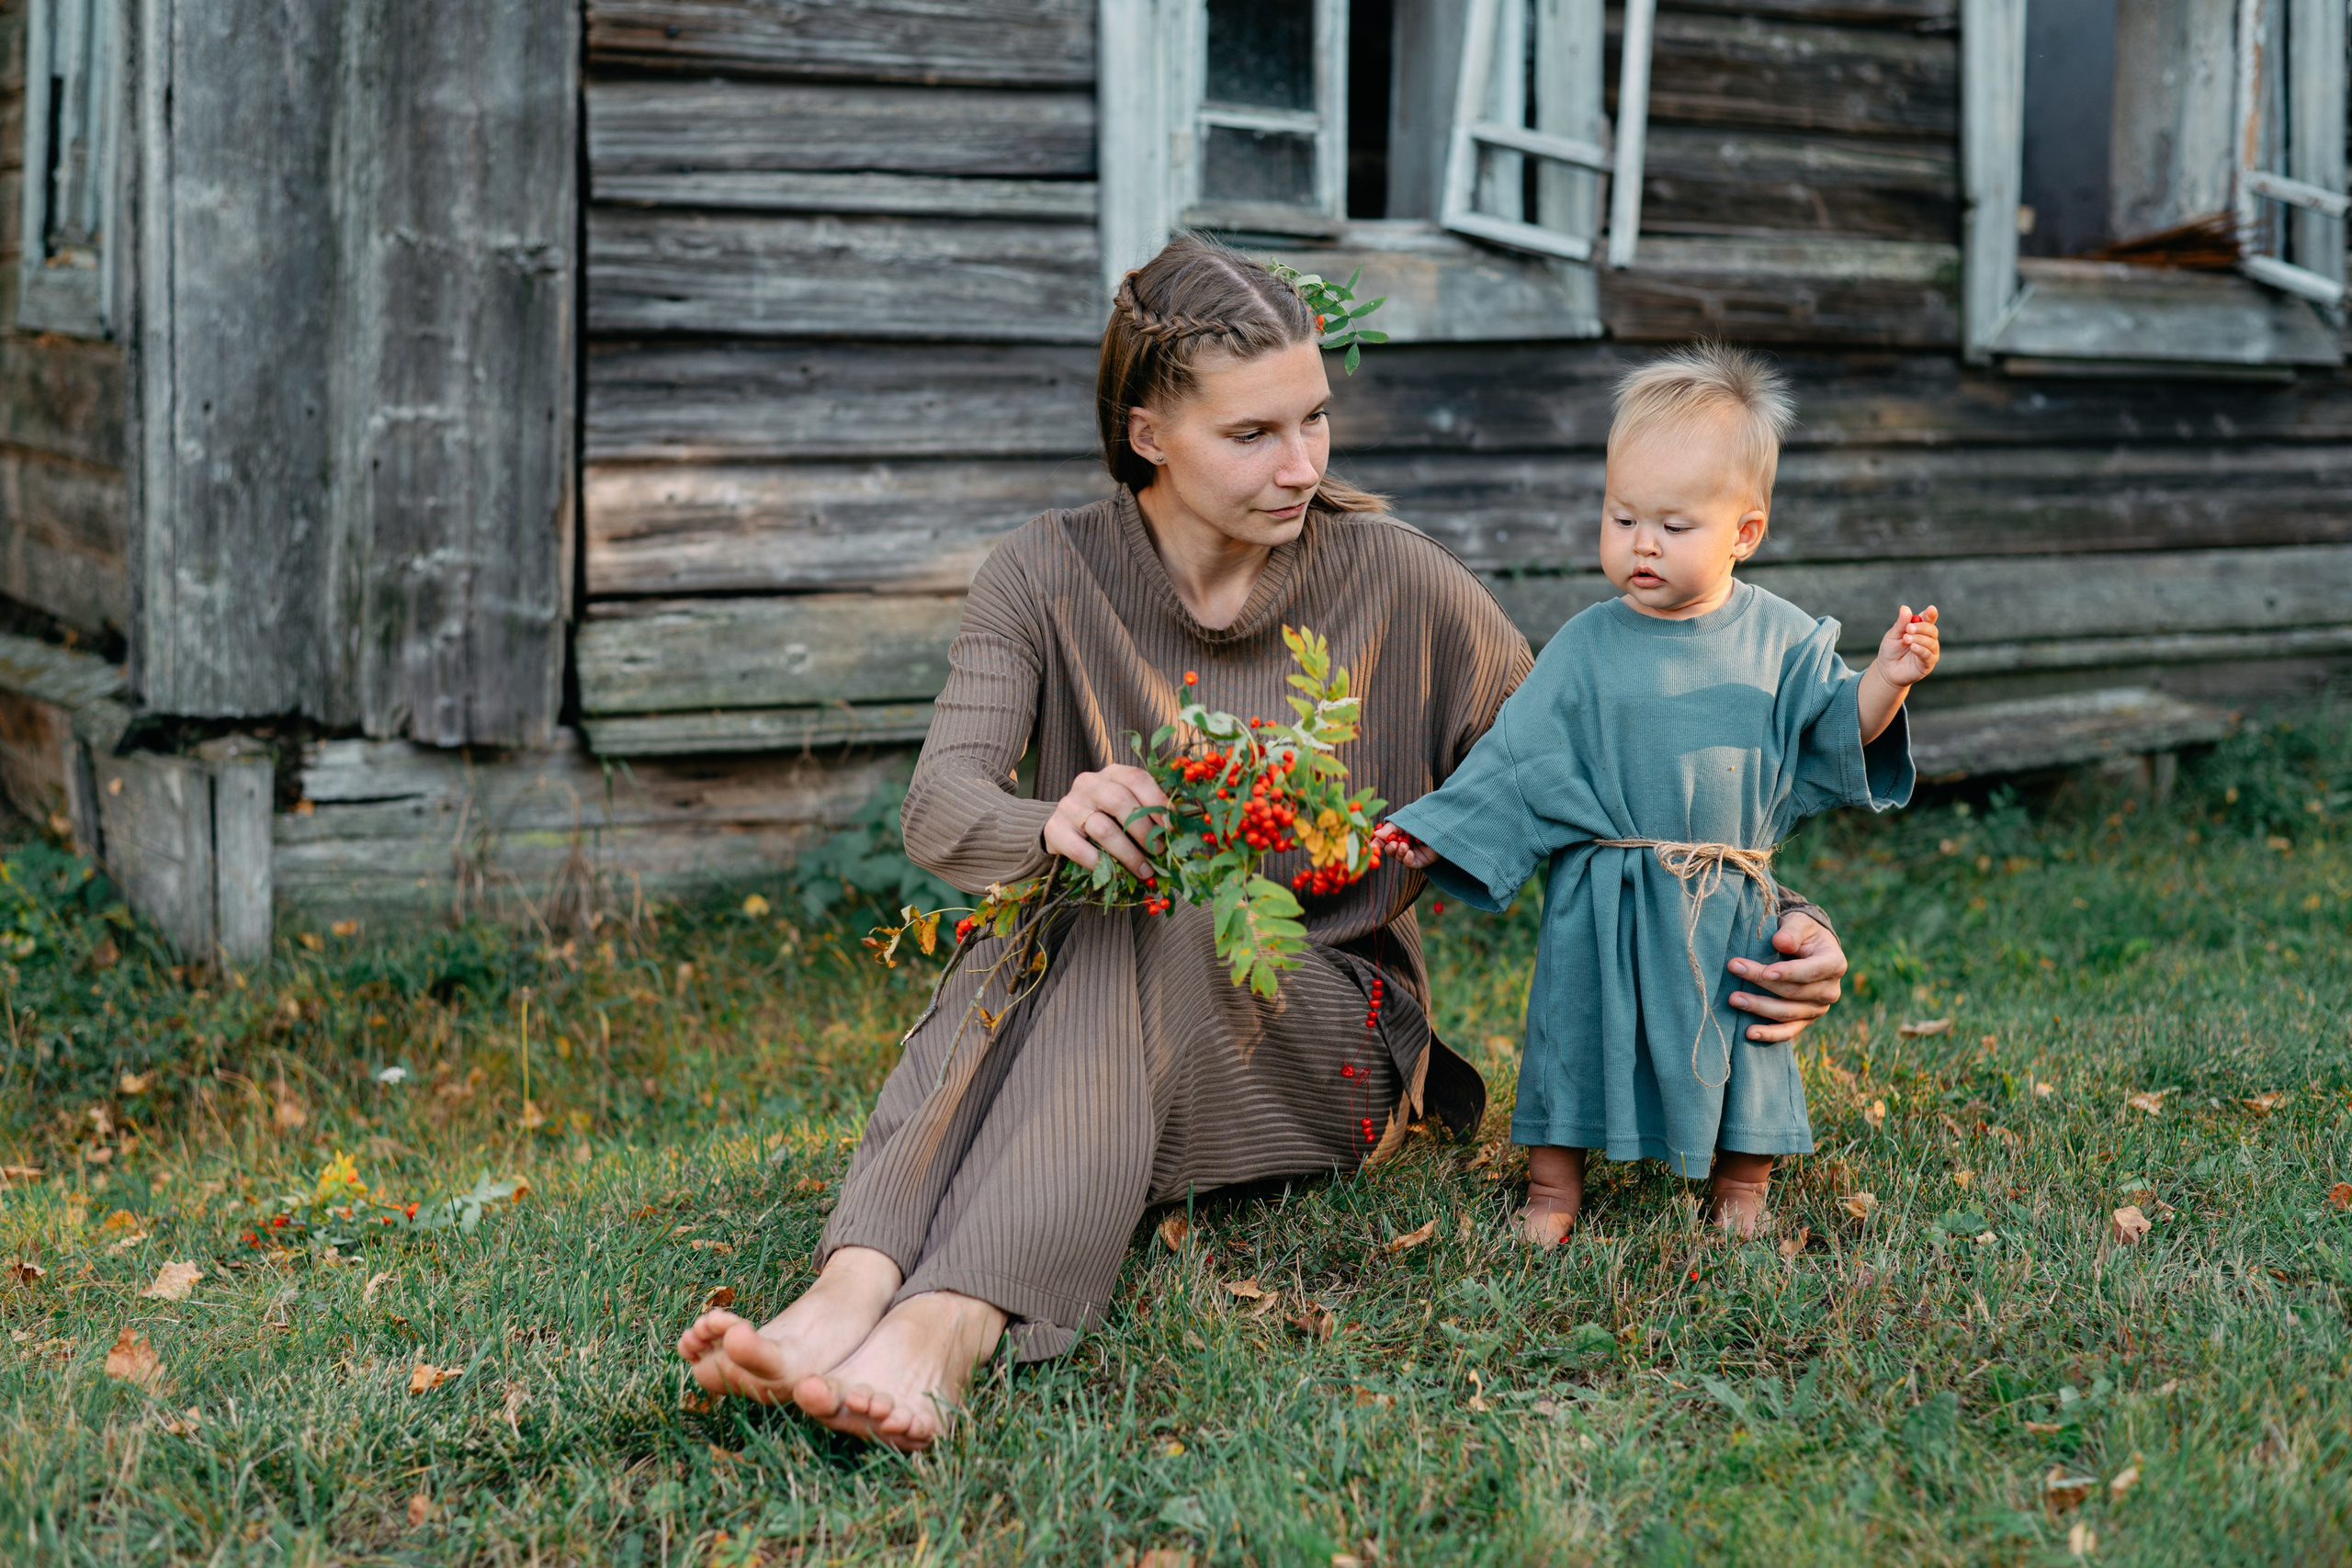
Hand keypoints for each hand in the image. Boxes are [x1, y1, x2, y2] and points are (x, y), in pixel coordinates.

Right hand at [1042, 765, 1169, 878]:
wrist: (1063, 828)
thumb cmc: (1105, 817)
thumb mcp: (1125, 807)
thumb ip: (1147, 812)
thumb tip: (1177, 832)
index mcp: (1111, 773)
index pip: (1137, 778)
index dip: (1157, 802)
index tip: (1172, 827)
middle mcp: (1088, 783)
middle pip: (1120, 802)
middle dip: (1144, 830)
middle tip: (1157, 851)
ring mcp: (1069, 805)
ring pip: (1103, 829)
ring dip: (1128, 854)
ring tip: (1143, 870)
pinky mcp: (1055, 829)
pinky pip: (1081, 850)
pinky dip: (1101, 864)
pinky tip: (1116, 874)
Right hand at [1374, 821, 1437, 869]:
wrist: (1443, 824)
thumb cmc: (1423, 820)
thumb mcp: (1404, 822)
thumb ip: (1390, 828)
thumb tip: (1376, 834)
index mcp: (1399, 834)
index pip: (1384, 841)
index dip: (1377, 844)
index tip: (1372, 845)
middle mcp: (1404, 844)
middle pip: (1390, 851)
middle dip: (1389, 849)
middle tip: (1393, 844)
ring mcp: (1413, 853)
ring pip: (1399, 858)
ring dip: (1399, 853)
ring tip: (1405, 846)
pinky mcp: (1421, 861)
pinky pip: (1409, 864)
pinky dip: (1407, 860)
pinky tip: (1410, 853)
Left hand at [1726, 910, 1845, 1042]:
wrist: (1808, 949)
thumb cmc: (1802, 933)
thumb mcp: (1800, 923)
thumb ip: (1792, 931)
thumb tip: (1781, 942)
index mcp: (1834, 964)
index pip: (1810, 972)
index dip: (1788, 973)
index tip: (1765, 973)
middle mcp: (1831, 990)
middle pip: (1794, 992)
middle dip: (1762, 983)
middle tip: (1734, 969)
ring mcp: (1818, 1008)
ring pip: (1787, 1013)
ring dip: (1759, 1007)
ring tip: (1734, 999)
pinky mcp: (1805, 1020)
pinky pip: (1788, 1031)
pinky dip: (1769, 1034)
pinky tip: (1749, 1033)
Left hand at [1872, 603, 1939, 687]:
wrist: (1886, 670)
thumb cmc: (1891, 650)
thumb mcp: (1893, 635)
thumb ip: (1901, 623)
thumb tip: (1905, 608)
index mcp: (1920, 629)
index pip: (1929, 619)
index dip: (1931, 614)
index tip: (1931, 609)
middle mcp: (1928, 639)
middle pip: (1932, 630)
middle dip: (1921, 627)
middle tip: (1908, 628)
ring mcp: (1930, 652)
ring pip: (1931, 642)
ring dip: (1919, 639)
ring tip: (1906, 639)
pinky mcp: (1928, 664)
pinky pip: (1928, 655)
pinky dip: (1921, 650)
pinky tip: (1913, 647)